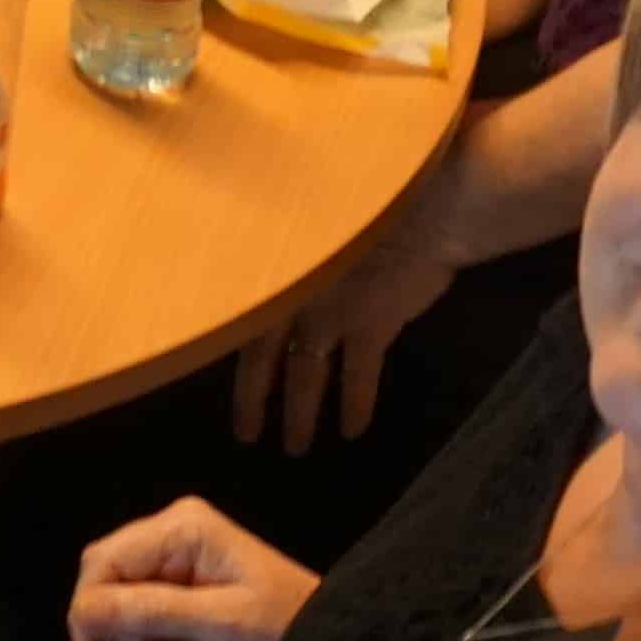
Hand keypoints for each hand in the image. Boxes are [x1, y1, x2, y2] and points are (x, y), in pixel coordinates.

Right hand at [65, 494, 316, 640]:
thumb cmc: (286, 632)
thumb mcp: (221, 623)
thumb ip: (150, 612)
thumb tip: (81, 612)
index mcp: (181, 529)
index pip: (103, 562)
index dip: (87, 612)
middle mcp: (168, 543)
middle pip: (104, 590)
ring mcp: (170, 576)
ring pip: (116, 621)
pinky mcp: (174, 609)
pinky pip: (137, 637)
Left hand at [220, 167, 459, 456]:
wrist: (422, 201)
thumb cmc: (368, 193)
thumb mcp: (316, 213)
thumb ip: (293, 242)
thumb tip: (275, 255)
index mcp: (273, 263)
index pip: (238, 317)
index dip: (228, 344)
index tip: (217, 367)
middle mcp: (292, 293)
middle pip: (263, 358)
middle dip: (256, 401)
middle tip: (247, 438)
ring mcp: (331, 312)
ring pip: (306, 375)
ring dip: (301, 415)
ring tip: (296, 448)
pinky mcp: (373, 325)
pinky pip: (359, 376)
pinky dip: (356, 403)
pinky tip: (355, 430)